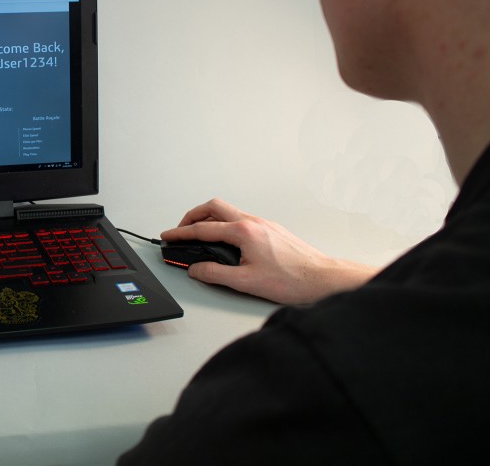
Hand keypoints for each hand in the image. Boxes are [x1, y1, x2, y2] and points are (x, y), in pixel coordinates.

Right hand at [160, 198, 375, 305]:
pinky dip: (224, 223)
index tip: (168, 236)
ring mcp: (263, 223)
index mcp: (243, 231)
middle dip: (192, 217)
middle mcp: (253, 222)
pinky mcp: (271, 230)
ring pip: (228, 211)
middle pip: (213, 208)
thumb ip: (214, 274)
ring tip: (199, 233)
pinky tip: (225, 238)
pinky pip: (240, 218)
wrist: (322, 279)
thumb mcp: (245, 282)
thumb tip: (196, 269)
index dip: (181, 233)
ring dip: (209, 219)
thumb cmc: (292, 279)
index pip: (203, 229)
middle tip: (181, 229)